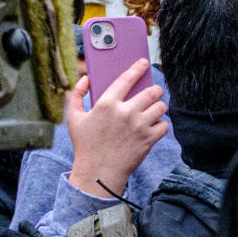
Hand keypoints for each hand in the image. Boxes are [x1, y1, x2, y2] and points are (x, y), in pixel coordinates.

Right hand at [68, 66, 171, 196]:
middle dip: (155, 90)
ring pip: (161, 107)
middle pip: (151, 91)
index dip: (137, 68)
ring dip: (158, 107)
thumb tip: (85, 79)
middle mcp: (125, 112)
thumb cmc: (85, 145)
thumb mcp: (73, 118)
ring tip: (154, 110)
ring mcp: (139, 126)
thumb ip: (76, 95)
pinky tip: (154, 126)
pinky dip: (161, 125)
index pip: (127, 78)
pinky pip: (164, 125)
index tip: (144, 63)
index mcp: (106, 104)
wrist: (98, 173)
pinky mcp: (148, 140)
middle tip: (153, 92)